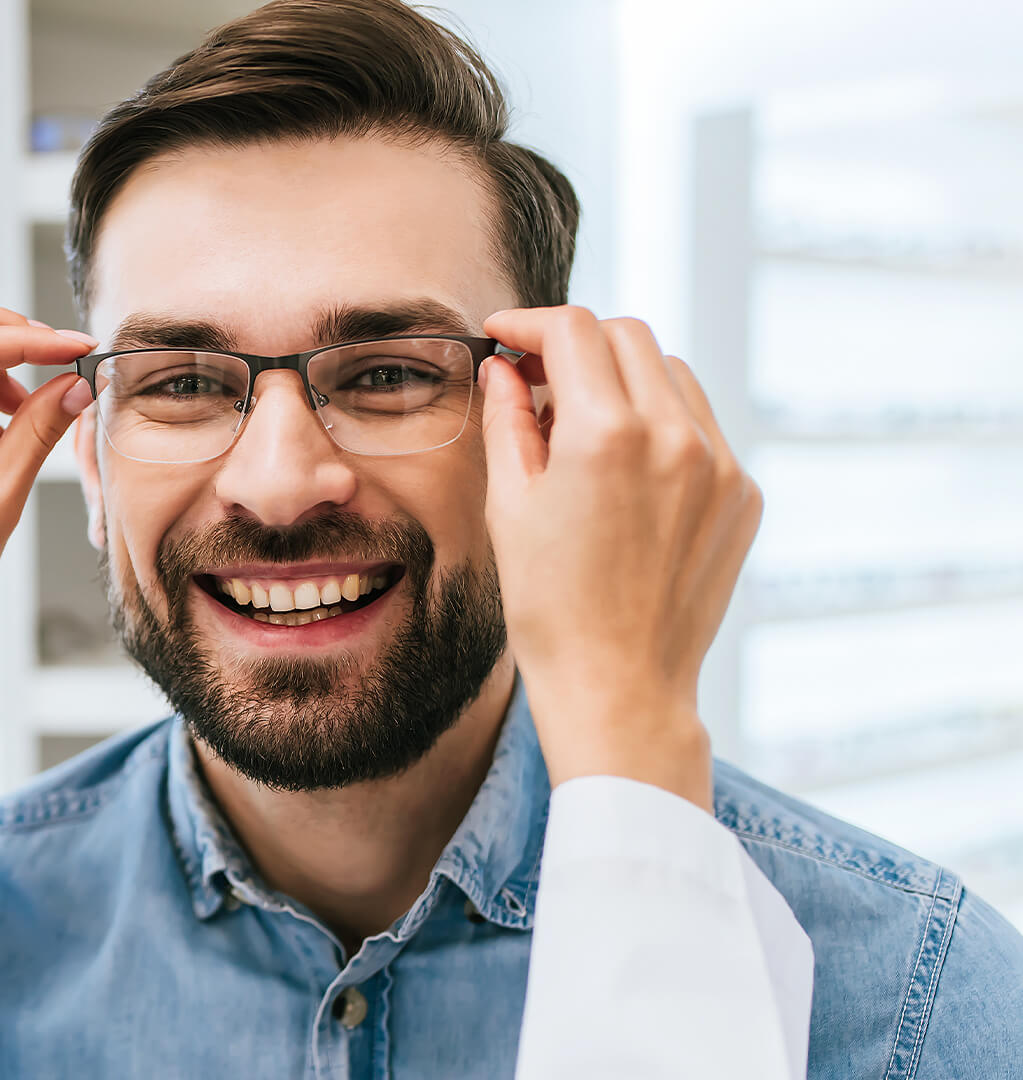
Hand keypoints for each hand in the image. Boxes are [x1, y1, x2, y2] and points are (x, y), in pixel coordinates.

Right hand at [479, 306, 762, 810]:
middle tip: (535, 378)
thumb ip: (509, 421)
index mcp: (607, 434)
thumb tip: (504, 370)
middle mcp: (675, 436)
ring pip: (670, 373)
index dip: (529, 323)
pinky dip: (660, 423)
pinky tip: (624, 470)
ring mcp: (719, 463)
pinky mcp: (742, 492)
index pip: (573, 331)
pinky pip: (700, 425)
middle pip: (627, 336)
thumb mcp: (510, 505)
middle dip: (576, 344)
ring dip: (622, 378)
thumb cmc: (550, 605)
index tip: (504, 336)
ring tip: (582, 426)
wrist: (619, 683)